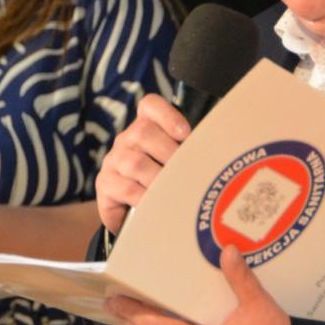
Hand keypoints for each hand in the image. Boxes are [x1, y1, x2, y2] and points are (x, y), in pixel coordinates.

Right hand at [95, 94, 190, 233]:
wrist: (134, 218)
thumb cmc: (162, 185)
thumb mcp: (176, 164)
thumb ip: (190, 153)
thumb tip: (219, 151)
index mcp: (145, 128)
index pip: (150, 106)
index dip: (167, 115)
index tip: (185, 133)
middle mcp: (126, 140)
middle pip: (142, 131)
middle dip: (168, 152)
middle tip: (185, 171)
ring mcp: (113, 161)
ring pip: (134, 162)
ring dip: (158, 178)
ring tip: (172, 191)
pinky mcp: (105, 184)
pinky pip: (126, 188)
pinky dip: (145, 197)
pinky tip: (156, 204)